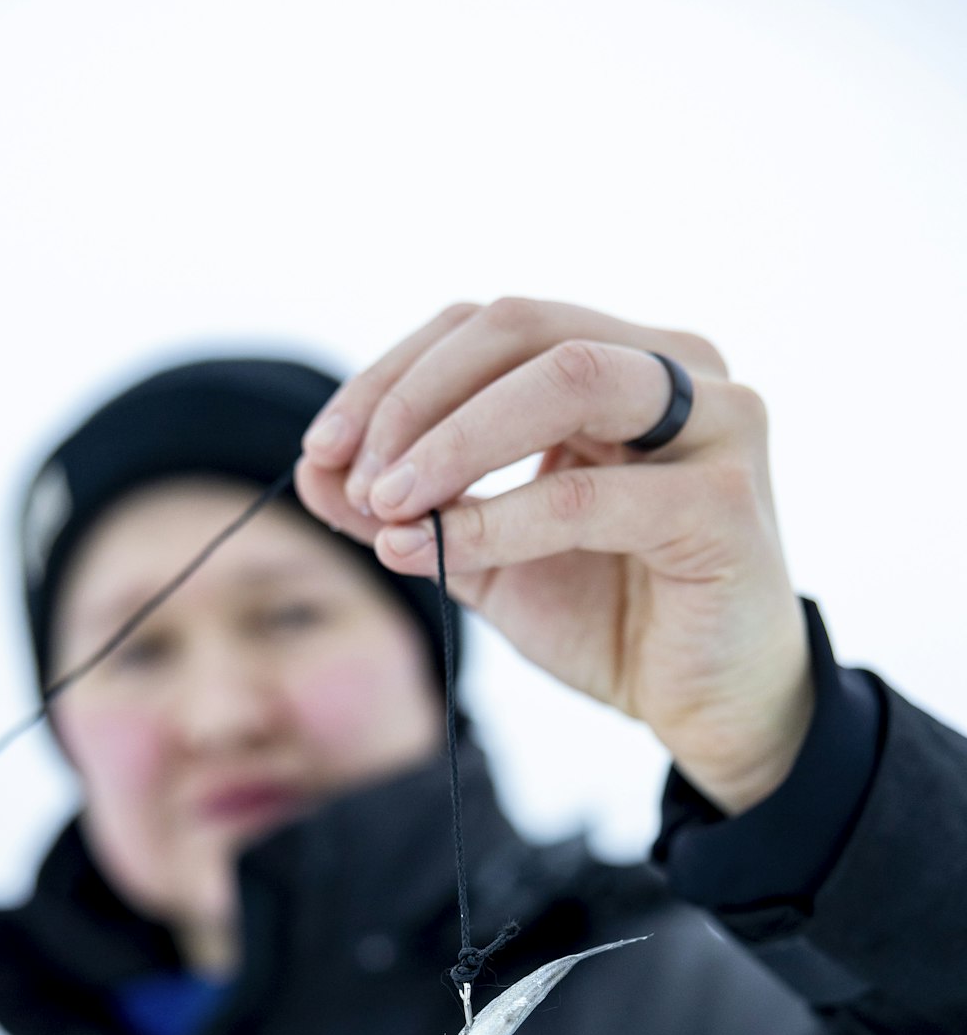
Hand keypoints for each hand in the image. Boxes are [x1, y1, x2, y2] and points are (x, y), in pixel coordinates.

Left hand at [294, 298, 813, 814]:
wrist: (705, 707)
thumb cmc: (611, 618)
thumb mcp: (484, 557)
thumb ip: (407, 510)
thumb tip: (310, 473)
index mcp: (620, 361)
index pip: (486, 327)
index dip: (393, 376)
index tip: (321, 449)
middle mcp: (677, 368)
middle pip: (517, 329)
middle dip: (413, 399)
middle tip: (352, 478)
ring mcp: (714, 425)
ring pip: (565, 378)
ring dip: (454, 440)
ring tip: (387, 503)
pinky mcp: (725, 503)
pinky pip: (590, 495)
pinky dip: (500, 519)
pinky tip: (440, 549)